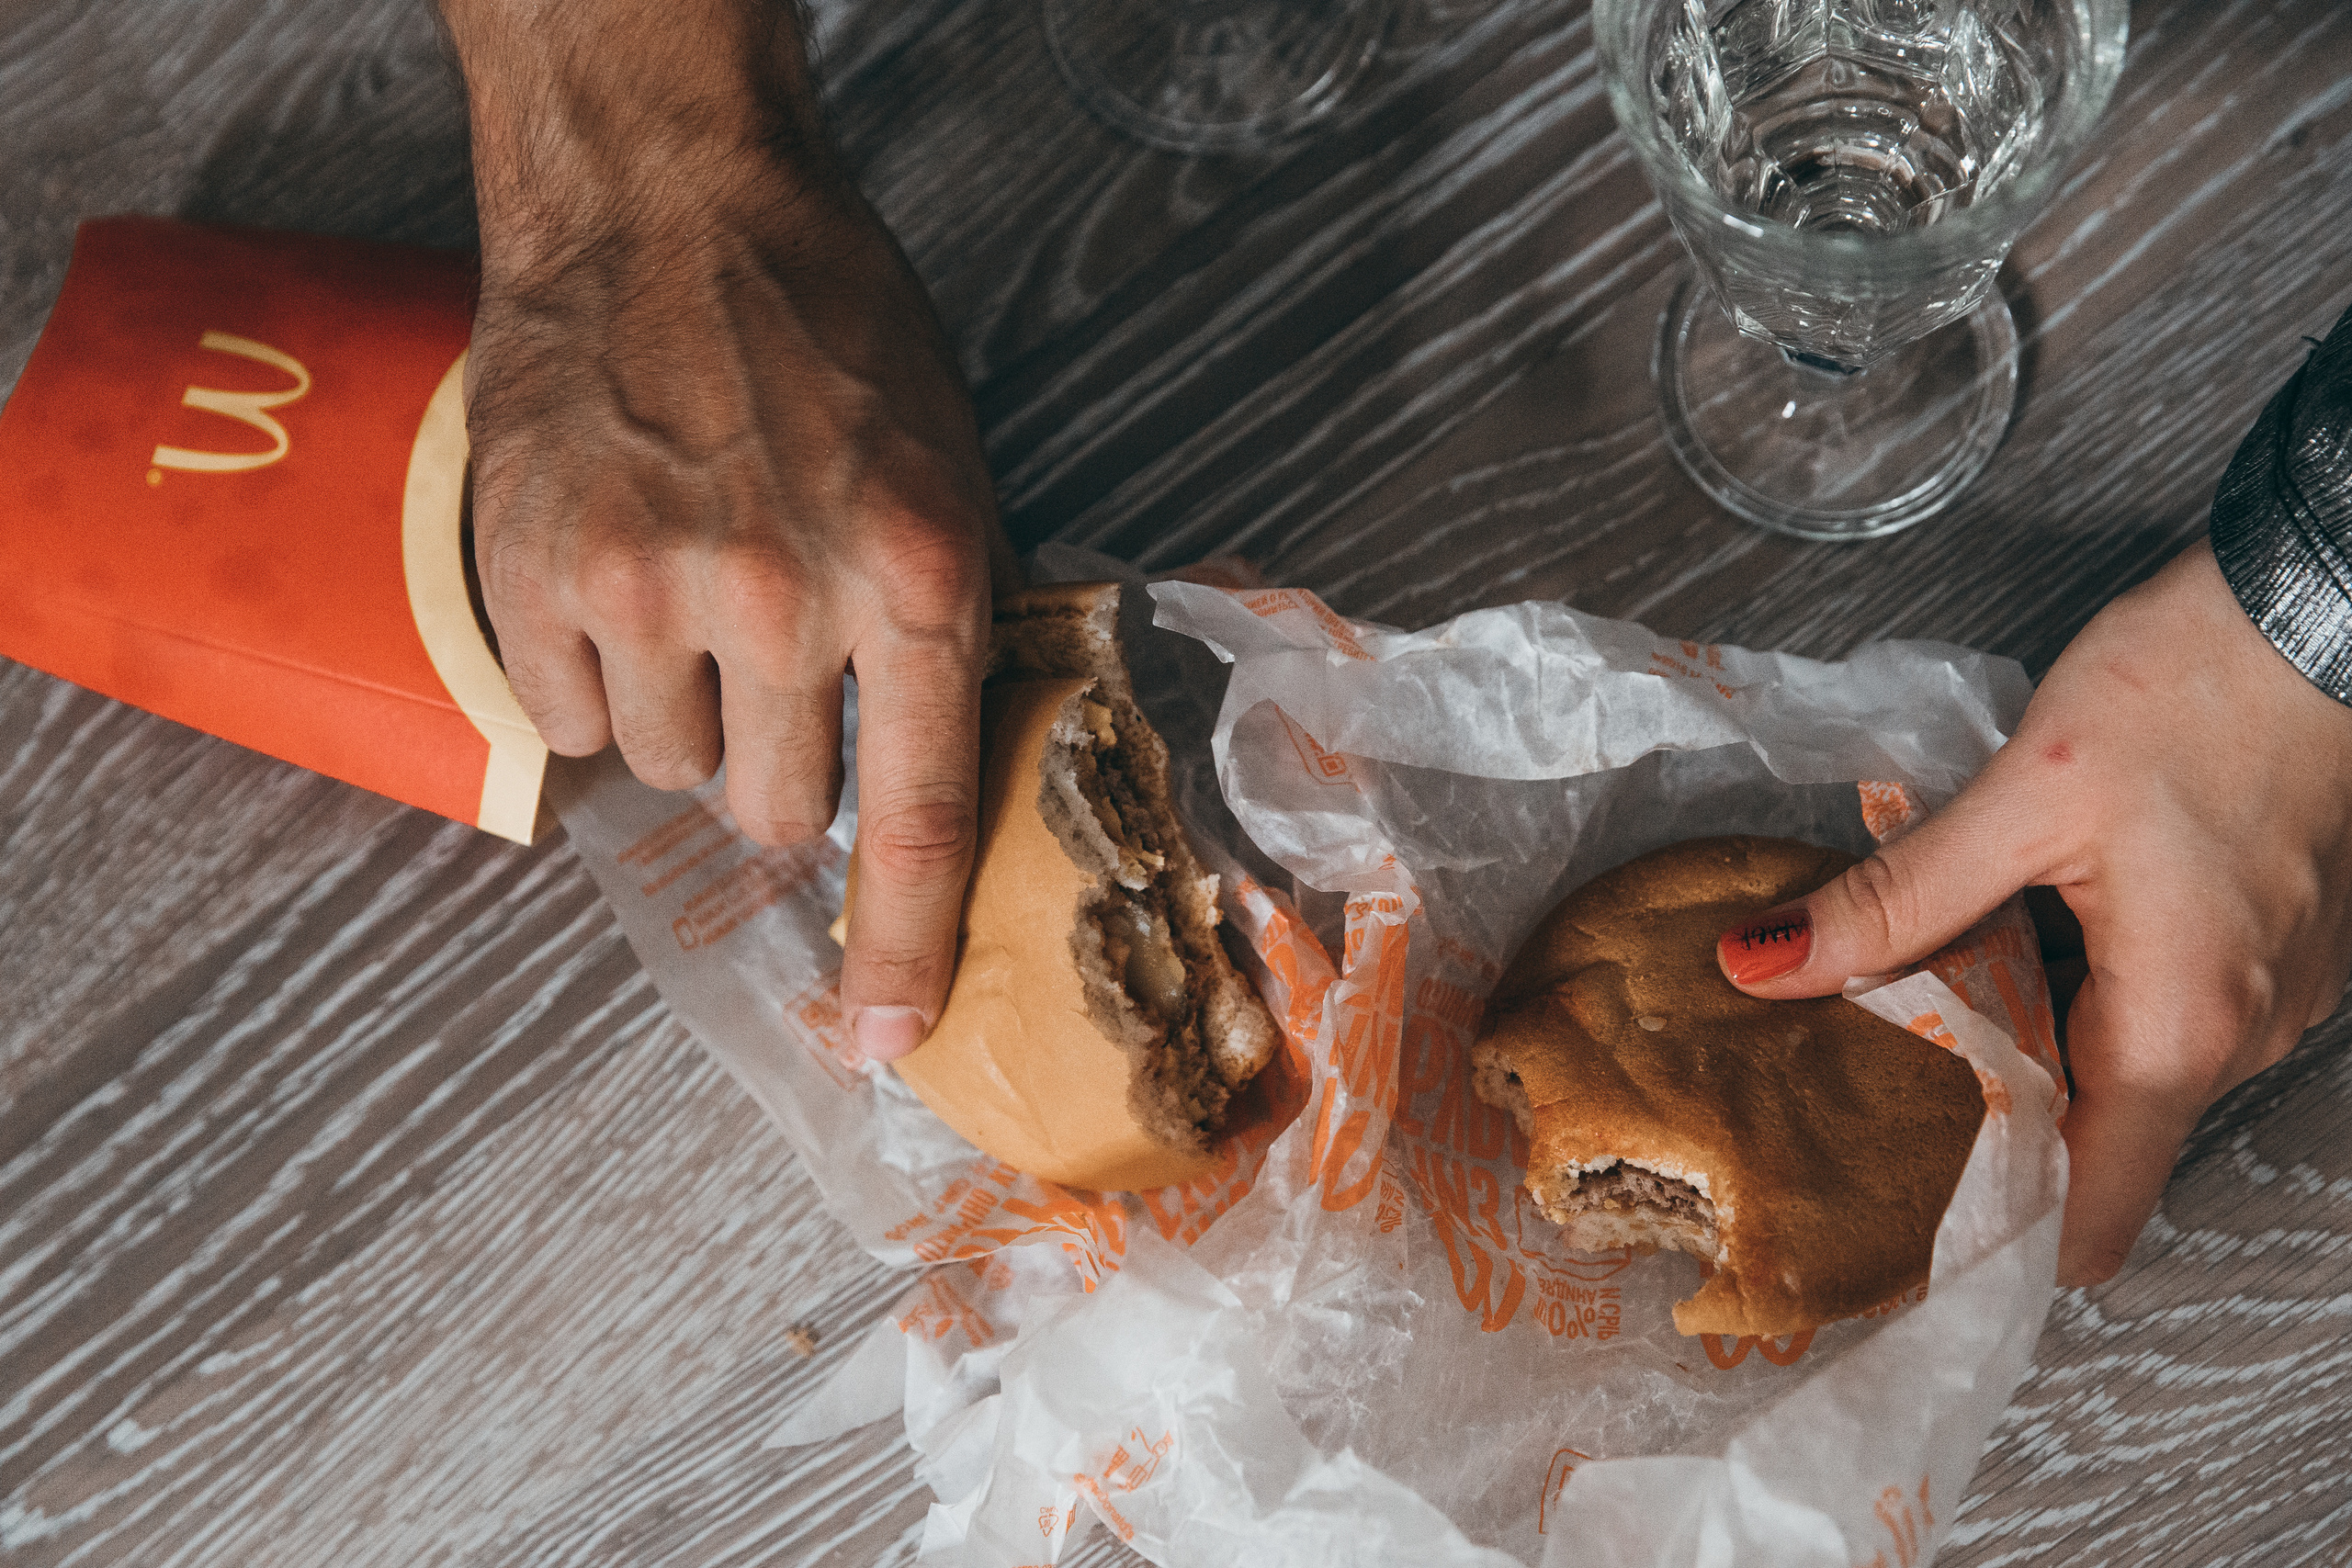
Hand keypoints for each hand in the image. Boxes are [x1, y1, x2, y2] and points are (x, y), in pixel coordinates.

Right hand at [439, 0, 1015, 1060]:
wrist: (668, 207)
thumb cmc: (830, 333)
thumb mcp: (950, 471)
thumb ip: (945, 632)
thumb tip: (939, 791)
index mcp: (919, 579)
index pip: (918, 819)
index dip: (901, 950)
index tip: (883, 1042)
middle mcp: (785, 600)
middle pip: (774, 813)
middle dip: (777, 767)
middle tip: (772, 666)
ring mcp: (648, 588)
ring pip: (664, 770)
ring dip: (683, 713)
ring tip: (689, 590)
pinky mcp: (535, 572)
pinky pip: (565, 719)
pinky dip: (589, 675)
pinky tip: (613, 575)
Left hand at [1716, 544, 2351, 1283]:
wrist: (2328, 605)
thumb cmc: (2197, 689)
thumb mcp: (2023, 797)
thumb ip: (1892, 900)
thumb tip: (1761, 965)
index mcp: (2180, 1029)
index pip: (2091, 1211)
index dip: (1991, 1234)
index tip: (1892, 1228)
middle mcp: (2239, 1035)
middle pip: (2093, 1134)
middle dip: (1982, 1117)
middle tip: (1855, 1084)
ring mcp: (2268, 994)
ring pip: (2122, 1064)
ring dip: (2027, 1040)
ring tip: (1910, 999)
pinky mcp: (2272, 945)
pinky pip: (2160, 1006)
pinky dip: (2082, 989)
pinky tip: (2009, 932)